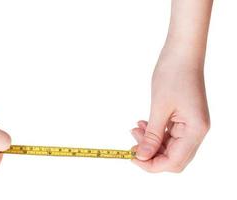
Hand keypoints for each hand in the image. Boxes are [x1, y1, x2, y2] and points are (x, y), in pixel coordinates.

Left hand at [131, 55, 209, 172]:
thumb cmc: (173, 75)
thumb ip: (152, 135)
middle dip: (151, 154)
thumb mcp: (159, 107)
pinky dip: (155, 133)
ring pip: (170, 147)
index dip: (152, 165)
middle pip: (173, 158)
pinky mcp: (184, 119)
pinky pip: (169, 135)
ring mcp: (191, 125)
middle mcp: (197, 131)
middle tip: (132, 144)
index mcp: (196, 130)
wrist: (181, 53)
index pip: (174, 162)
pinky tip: (142, 124)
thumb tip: (142, 156)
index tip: (132, 157)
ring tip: (135, 129)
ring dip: (151, 143)